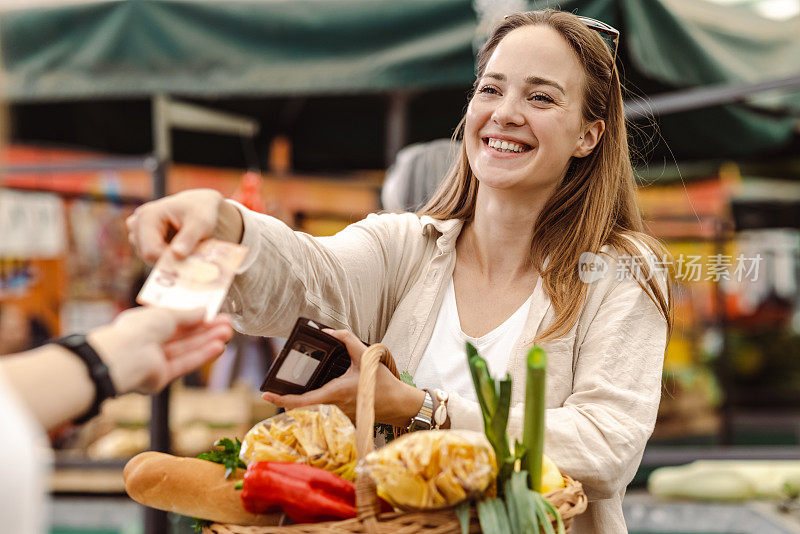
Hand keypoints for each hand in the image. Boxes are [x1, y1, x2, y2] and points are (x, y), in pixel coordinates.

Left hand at [87, 307, 232, 394]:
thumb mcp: (167, 314)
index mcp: (146, 325)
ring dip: (208, 342)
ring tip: (228, 334)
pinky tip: (219, 347)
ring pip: (186, 350)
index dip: (196, 318)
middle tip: (227, 324)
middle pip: (183, 336)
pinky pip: (185, 364)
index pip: (175, 321)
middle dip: (206, 330)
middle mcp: (150, 343)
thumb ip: (187, 314)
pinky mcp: (162, 377)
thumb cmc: (139, 329)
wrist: (124, 357)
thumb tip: (204, 310)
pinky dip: (201, 356)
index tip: (214, 314)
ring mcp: (155, 361)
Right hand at [126, 189, 242, 262]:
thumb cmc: (200, 211)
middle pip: (146, 255)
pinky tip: (178, 246)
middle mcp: (136, 222)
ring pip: (148, 257)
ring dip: (166, 257)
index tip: (188, 260)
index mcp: (147, 216)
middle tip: (188, 252)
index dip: (168, 260)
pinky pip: (151, 256)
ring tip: (184, 245)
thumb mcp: (201, 223)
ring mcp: (137, 231)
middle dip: (167, 258)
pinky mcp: (141, 238)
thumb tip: (177, 255)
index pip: (150, 251)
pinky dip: (165, 256)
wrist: (199, 203)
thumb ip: (189, 238)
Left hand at [261, 329, 425, 426]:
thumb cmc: (383, 382)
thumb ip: (347, 339)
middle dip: (290, 397)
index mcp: (334, 393)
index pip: (301, 401)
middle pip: (304, 405)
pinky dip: (321, 400)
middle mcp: (333, 407)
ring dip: (306, 398)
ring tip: (299, 388)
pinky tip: (324, 391)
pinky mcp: (344, 417)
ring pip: (315, 407)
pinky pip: (327, 409)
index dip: (281, 399)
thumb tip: (330, 331)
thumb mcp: (365, 356)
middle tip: (278, 387)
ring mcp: (338, 415)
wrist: (400, 404)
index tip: (266, 395)